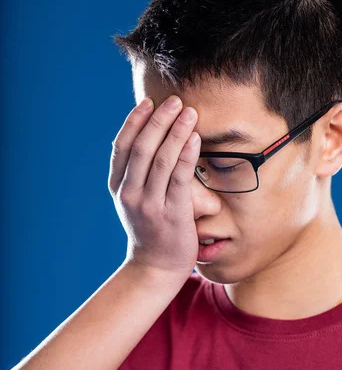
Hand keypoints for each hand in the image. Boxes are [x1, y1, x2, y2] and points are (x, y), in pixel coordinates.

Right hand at [108, 95, 200, 280]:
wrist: (155, 268)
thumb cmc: (151, 231)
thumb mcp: (135, 202)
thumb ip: (136, 175)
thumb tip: (149, 141)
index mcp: (119, 188)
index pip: (123, 147)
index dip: (135, 121)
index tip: (149, 102)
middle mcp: (130, 194)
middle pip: (142, 148)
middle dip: (158, 120)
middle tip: (175, 100)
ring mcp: (149, 204)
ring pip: (161, 159)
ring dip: (175, 131)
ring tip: (189, 111)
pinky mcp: (172, 213)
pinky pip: (179, 177)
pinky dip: (186, 154)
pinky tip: (194, 137)